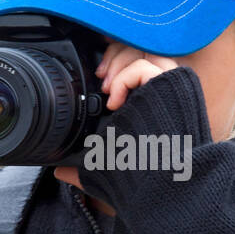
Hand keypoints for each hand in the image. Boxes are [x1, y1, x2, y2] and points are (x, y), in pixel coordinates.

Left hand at [53, 40, 178, 191]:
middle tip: (100, 78)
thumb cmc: (141, 178)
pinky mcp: (174, 86)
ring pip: (144, 50)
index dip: (116, 65)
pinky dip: (125, 78)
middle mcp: (165, 90)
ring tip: (106, 86)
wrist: (164, 184)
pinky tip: (116, 101)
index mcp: (153, 101)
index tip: (98, 80)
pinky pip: (145, 66)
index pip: (137, 64)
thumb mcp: (106, 164)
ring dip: (119, 61)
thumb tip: (60, 171)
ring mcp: (171, 86)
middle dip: (114, 57)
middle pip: (141, 49)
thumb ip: (83, 164)